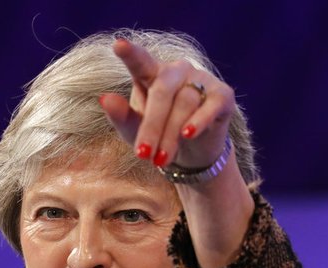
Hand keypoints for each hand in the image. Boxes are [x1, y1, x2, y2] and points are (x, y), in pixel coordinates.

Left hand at [99, 38, 234, 169]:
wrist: (193, 152)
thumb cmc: (158, 135)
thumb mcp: (135, 130)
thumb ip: (121, 115)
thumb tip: (104, 99)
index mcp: (151, 73)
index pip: (140, 61)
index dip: (131, 54)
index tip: (118, 46)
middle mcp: (177, 71)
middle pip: (163, 91)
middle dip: (152, 126)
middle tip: (143, 155)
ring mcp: (202, 79)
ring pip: (185, 104)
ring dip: (171, 135)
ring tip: (161, 160)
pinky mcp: (223, 95)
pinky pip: (211, 106)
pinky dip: (199, 121)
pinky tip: (188, 134)